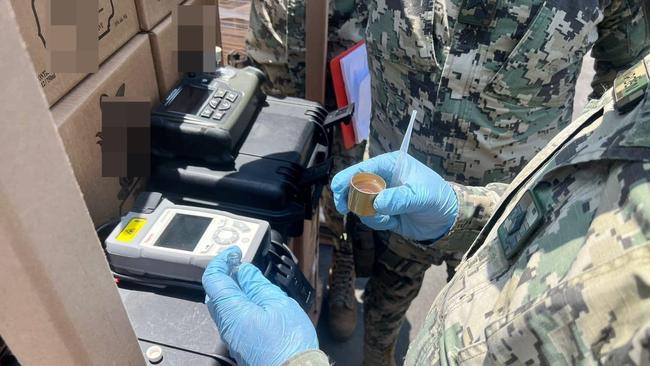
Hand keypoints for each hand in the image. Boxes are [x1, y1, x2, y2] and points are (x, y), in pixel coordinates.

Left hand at [202, 247, 317, 365]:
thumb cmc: (288, 344)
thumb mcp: (277, 303)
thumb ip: (257, 285)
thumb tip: (245, 271)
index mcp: (232, 310)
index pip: (213, 278)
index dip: (221, 260)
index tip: (233, 253)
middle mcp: (226, 324)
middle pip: (215, 292)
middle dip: (226, 273)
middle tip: (240, 263)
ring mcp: (232, 335)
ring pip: (224, 305)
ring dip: (234, 288)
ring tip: (251, 279)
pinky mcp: (241, 343)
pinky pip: (233, 317)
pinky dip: (240, 303)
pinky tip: (257, 300)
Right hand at [331, 152, 457, 240]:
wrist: (446, 219)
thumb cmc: (437, 198)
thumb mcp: (421, 196)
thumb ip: (399, 198)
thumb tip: (376, 203)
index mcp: (391, 164)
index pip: (364, 168)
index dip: (347, 177)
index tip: (336, 187)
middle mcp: (382, 178)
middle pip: (354, 185)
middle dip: (350, 198)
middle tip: (345, 207)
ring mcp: (380, 195)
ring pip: (359, 204)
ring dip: (369, 214)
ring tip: (387, 218)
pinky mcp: (382, 211)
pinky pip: (369, 218)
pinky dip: (377, 222)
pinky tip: (392, 222)